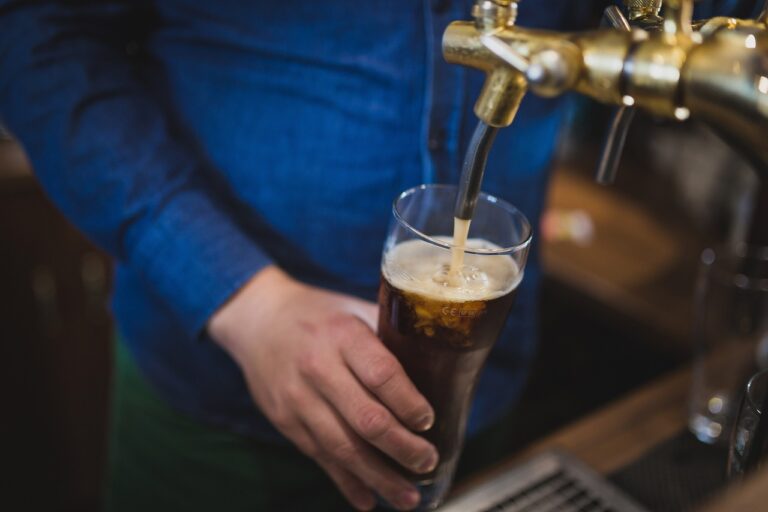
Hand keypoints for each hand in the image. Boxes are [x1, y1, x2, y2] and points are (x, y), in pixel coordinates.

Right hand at [208, 266, 436, 510]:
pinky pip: (320, 458)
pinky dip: (346, 482)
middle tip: (427, 461)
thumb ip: (390, 336)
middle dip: (403, 448)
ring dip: (379, 478)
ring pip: (343, 448)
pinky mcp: (285, 421)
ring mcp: (298, 399)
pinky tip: (368, 500)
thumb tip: (442, 365)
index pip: (382, 374)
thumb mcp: (354, 310)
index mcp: (343, 335)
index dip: (409, 403)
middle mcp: (319, 368)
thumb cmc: (319, 315)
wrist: (258, 319)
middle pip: (366, 419)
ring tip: (408, 498)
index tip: (428, 421)